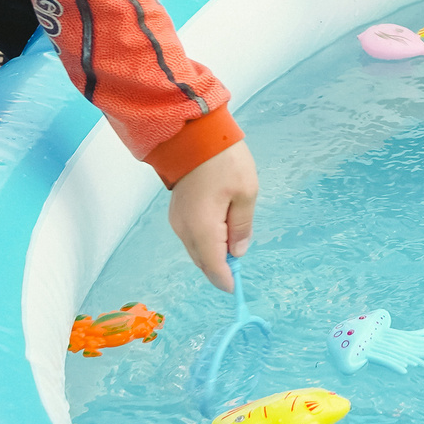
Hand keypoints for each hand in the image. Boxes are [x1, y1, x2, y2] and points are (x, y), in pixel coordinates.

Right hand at [167, 140, 258, 290]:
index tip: (237, 288)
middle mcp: (184, 230)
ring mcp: (177, 220)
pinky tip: (221, 228)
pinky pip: (191, 236)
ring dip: (213, 252)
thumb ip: (242, 226)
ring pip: (196, 249)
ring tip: (234, 238)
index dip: (226, 280)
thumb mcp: (246, 193)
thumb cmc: (224, 161)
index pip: (213, 267)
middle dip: (220, 266)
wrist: (193, 135)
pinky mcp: (177, 212)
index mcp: (202, 228)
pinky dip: (206, 240)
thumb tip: (238, 252)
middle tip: (240, 261)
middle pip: (203, 261)